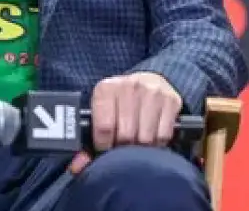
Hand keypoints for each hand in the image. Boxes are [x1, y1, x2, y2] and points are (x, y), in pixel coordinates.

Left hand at [68, 72, 182, 173]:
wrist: (148, 81)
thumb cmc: (120, 104)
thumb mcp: (100, 115)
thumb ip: (86, 143)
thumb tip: (77, 167)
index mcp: (106, 88)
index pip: (104, 128)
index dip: (104, 146)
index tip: (106, 147)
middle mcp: (130, 86)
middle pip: (126, 135)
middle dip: (123, 147)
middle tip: (122, 146)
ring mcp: (153, 92)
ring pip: (145, 138)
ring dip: (141, 147)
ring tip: (136, 142)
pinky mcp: (172, 100)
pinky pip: (163, 135)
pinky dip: (157, 143)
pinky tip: (151, 136)